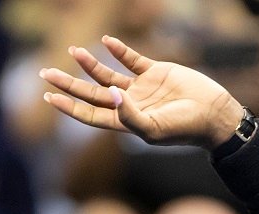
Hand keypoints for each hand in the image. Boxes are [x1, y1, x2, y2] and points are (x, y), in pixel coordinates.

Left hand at [40, 35, 243, 149]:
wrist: (213, 114)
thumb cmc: (184, 128)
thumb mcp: (154, 128)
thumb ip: (129, 115)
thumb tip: (110, 94)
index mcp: (124, 123)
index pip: (89, 115)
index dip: (69, 107)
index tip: (49, 96)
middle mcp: (128, 105)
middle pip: (90, 93)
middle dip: (68, 83)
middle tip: (45, 72)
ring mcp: (141, 88)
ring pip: (107, 75)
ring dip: (90, 64)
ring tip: (73, 50)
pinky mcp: (156, 72)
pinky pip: (132, 59)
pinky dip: (119, 50)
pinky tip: (106, 41)